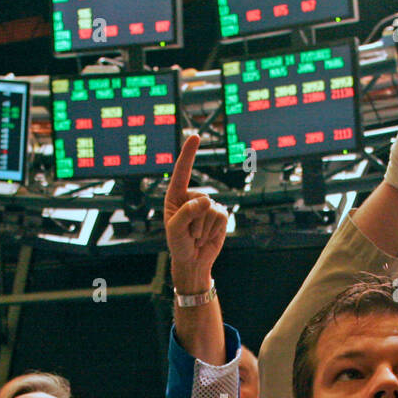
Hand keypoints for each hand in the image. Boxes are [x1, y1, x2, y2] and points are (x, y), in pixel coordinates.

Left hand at [165, 133, 227, 294]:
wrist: (193, 261)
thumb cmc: (179, 245)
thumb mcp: (175, 229)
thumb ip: (187, 213)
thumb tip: (206, 200)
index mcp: (176, 196)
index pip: (183, 171)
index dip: (189, 154)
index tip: (195, 136)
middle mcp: (192, 197)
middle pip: (201, 199)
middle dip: (195, 221)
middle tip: (189, 234)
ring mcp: (207, 205)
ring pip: (212, 209)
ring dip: (204, 229)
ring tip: (197, 237)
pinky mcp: (220, 214)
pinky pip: (222, 216)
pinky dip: (214, 230)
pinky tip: (207, 236)